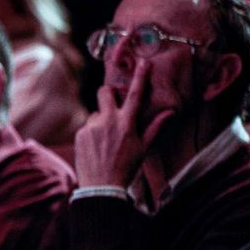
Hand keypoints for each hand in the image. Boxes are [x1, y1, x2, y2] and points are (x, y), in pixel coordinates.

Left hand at [73, 60, 174, 187]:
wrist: (102, 188)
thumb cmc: (126, 169)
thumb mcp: (143, 149)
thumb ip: (154, 127)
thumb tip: (169, 112)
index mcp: (126, 123)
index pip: (135, 94)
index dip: (141, 76)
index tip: (143, 62)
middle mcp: (108, 121)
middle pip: (104, 92)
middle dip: (108, 94)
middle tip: (113, 106)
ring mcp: (92, 127)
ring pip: (96, 113)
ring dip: (101, 121)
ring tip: (106, 142)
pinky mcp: (80, 134)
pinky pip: (87, 127)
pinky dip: (92, 134)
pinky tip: (96, 148)